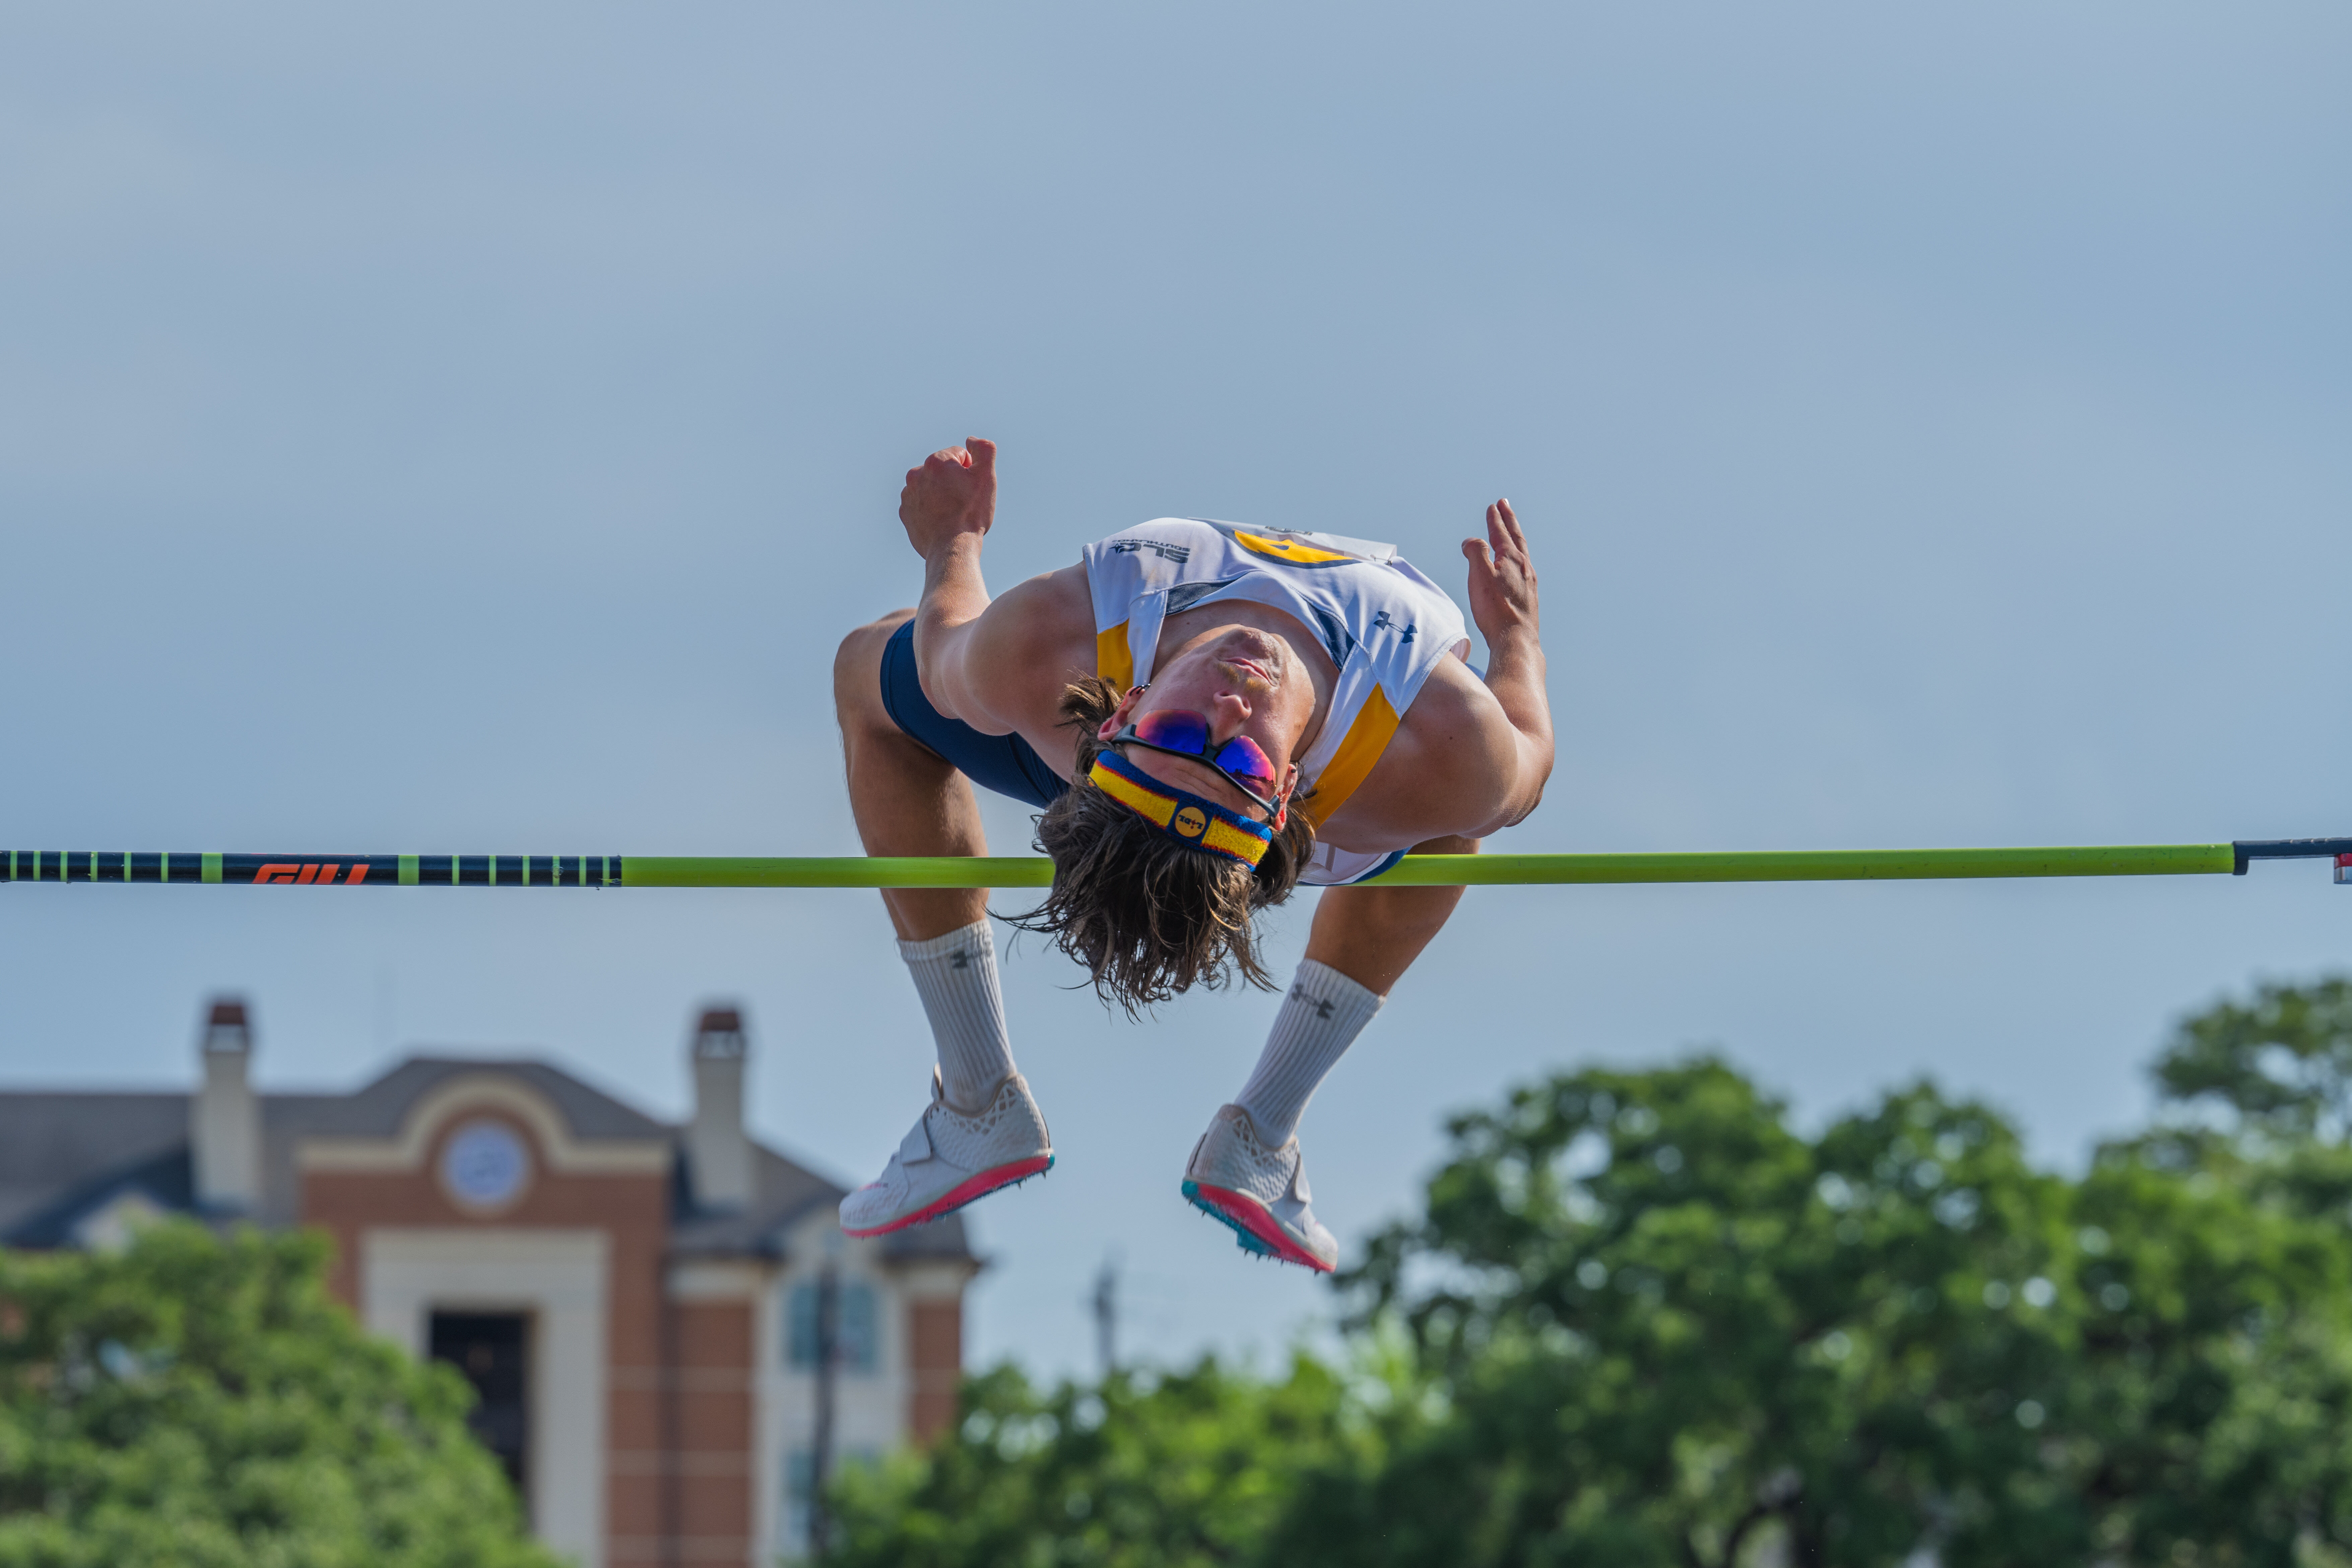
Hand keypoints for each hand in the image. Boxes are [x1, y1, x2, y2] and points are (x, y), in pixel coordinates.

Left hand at [898, 437, 997, 559]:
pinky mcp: (905, 513)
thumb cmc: (971, 513)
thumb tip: (970, 440)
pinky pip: (920, 504)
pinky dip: (930, 509)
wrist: (951, 548)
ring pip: (930, 487)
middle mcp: (916, 474)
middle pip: (943, 470)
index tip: (972, 488)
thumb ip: (984, 450)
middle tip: (964, 502)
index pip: (959, 455)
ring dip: (941, 494)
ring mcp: (908, 495)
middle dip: (953, 481)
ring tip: (952, 513)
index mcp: (935, 462)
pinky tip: (942, 521)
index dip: (971, 470)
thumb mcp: (986, 477)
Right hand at [1461, 499, 1537, 643]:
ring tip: (1509, 535)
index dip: (1496, 519)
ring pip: (1521, 554)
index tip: (1494, 506)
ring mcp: (1529, 584)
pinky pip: (1522, 571)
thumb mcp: (1480, 575)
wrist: (1515, 640)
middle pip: (1516, 538)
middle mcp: (1524, 569)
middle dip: (1509, 521)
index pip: (1502, 533)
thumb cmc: (1496, 609)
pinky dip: (1516, 560)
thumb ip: (1475, 552)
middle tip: (1504, 506)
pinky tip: (1514, 569)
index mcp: (1513, 560)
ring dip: (1513, 540)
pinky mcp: (1528, 599)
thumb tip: (1471, 541)